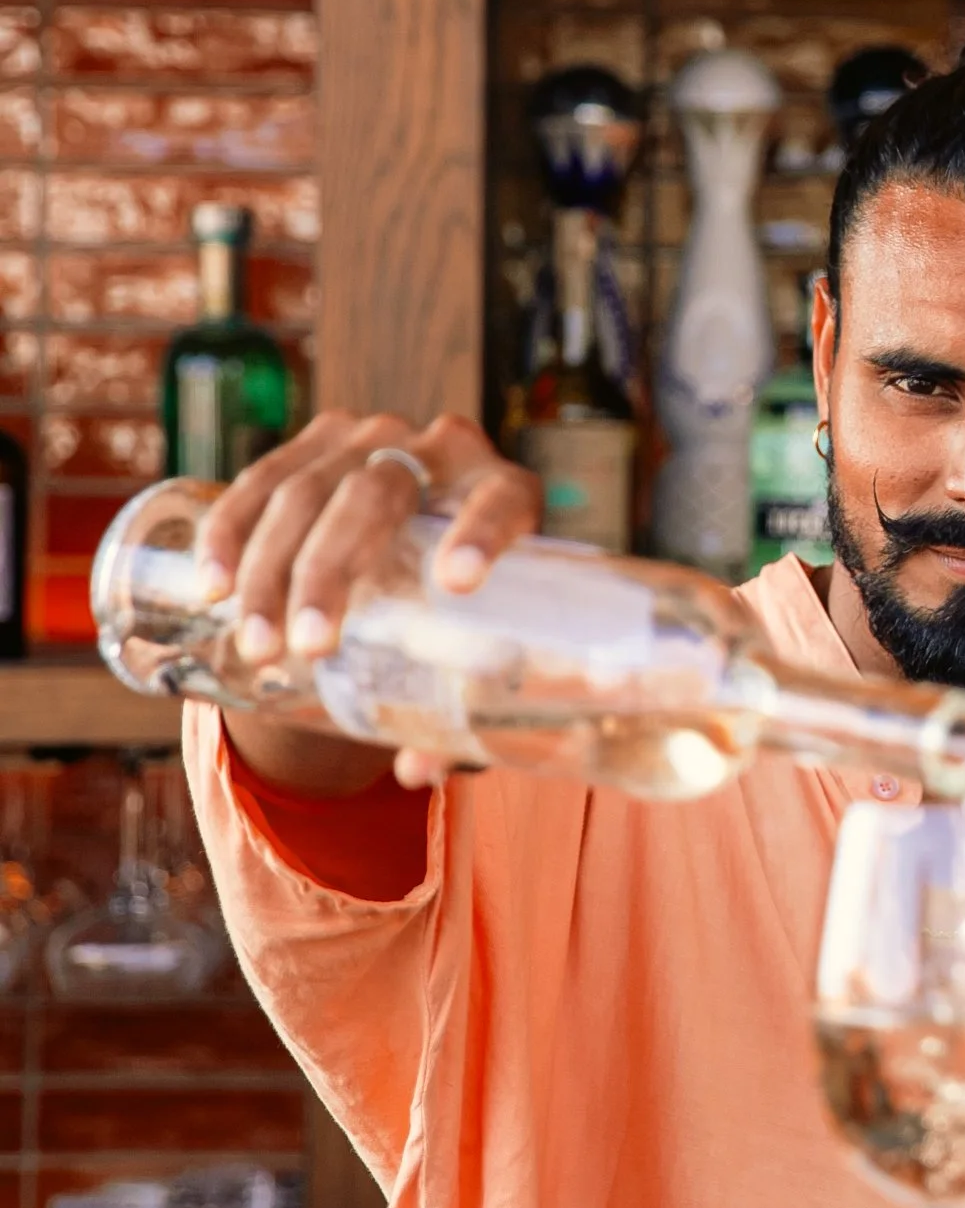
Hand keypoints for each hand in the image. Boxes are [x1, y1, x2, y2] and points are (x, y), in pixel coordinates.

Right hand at [195, 411, 540, 788]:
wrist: (430, 535)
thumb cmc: (471, 610)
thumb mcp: (479, 649)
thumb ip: (461, 714)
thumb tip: (415, 772)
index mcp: (509, 493)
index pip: (503, 502)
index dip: (482, 533)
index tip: (458, 584)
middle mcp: (446, 448)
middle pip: (378, 493)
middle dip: (334, 571)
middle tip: (311, 648)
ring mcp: (377, 435)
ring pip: (309, 489)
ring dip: (271, 568)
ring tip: (257, 644)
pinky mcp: (321, 440)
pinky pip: (265, 477)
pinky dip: (231, 530)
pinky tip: (213, 584)